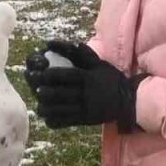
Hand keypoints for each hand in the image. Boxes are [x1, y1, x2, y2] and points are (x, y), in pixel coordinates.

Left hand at [28, 40, 142, 130]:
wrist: (128, 101)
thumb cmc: (110, 78)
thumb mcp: (98, 63)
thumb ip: (78, 53)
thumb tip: (53, 43)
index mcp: (89, 78)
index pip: (68, 76)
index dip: (52, 75)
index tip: (41, 73)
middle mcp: (87, 94)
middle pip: (62, 94)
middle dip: (46, 92)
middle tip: (36, 90)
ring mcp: (86, 109)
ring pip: (62, 111)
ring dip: (47, 108)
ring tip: (39, 104)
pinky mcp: (85, 120)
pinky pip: (67, 122)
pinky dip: (55, 120)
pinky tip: (47, 116)